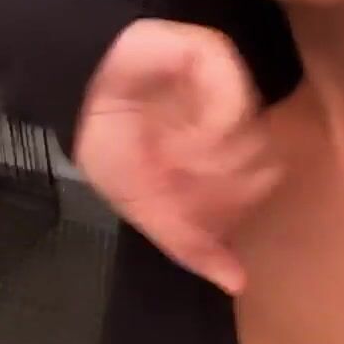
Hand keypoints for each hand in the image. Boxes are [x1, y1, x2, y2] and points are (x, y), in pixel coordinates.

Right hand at [72, 18, 282, 293]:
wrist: (79, 93)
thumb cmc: (110, 143)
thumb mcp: (147, 207)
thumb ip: (190, 245)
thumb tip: (238, 283)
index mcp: (227, 152)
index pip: (258, 189)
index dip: (227, 209)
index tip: (190, 209)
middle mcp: (238, 120)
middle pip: (263, 169)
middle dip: (221, 190)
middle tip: (182, 185)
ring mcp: (234, 88)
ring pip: (256, 142)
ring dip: (212, 165)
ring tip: (175, 162)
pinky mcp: (220, 60)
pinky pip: (237, 109)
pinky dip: (208, 135)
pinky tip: (180, 140)